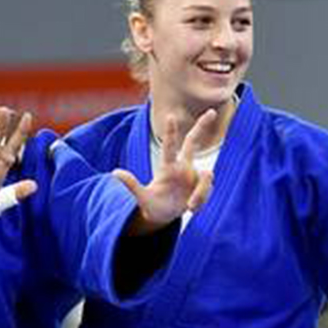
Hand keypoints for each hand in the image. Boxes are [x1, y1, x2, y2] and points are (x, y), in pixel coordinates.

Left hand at [115, 109, 218, 235]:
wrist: (164, 217)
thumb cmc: (152, 205)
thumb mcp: (142, 198)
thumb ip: (132, 185)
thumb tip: (114, 172)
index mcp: (167, 168)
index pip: (169, 147)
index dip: (170, 132)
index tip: (170, 116)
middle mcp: (182, 167)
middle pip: (193, 142)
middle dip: (202, 126)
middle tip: (212, 111)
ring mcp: (194, 176)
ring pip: (206, 177)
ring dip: (201, 192)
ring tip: (189, 207)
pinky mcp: (202, 187)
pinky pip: (206, 191)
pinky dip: (200, 201)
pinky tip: (191, 208)